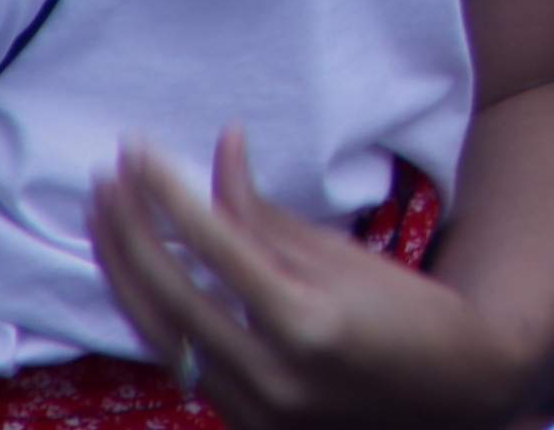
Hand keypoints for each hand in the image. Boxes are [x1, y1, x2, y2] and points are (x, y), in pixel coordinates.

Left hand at [89, 129, 523, 428]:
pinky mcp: (242, 421)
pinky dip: (150, 312)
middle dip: (130, 229)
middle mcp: (269, 372)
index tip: (140, 151)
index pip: (217, 246)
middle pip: (171, 293)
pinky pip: (177, 361)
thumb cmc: (411, 313)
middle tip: (107, 175)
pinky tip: (133, 271)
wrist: (450, 395)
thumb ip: (268, 215)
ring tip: (103, 215)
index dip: (171, 193)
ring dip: (123, 271)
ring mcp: (250, 407)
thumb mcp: (345, 255)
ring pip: (158, 333)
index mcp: (306, 322)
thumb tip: (222, 150)